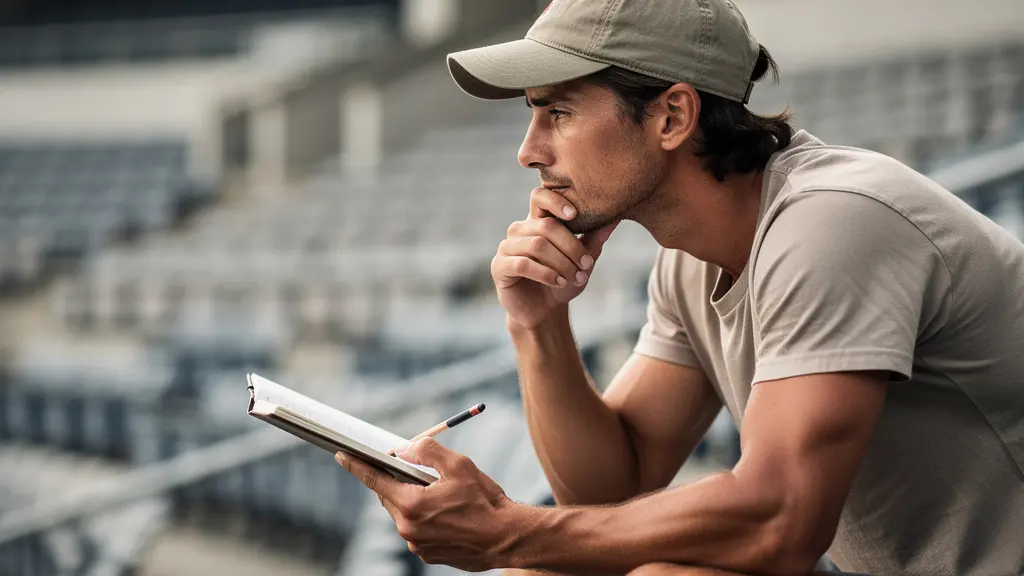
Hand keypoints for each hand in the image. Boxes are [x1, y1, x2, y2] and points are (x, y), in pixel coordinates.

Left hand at [335, 438, 520, 571]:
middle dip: (397, 481)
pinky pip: (418, 531)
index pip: (375, 480)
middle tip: (413, 469)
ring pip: (405, 514)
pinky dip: (426, 518)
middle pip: (390, 497)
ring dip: (415, 500)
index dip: (357, 466)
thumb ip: (427, 451)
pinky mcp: (429, 555)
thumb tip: (406, 449)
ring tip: (442, 494)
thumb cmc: (486, 501)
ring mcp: (417, 545)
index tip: (342, 456)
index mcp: (411, 504)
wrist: (507, 537)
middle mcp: (408, 528)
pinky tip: (449, 513)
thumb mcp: (458, 465)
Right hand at [493, 188, 618, 328]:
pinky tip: (559, 282)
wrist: (546, 311)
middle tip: (586, 264)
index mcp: (538, 221)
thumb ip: (595, 239)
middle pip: (546, 226)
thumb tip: (615, 218)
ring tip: (575, 277)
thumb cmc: (564, 280)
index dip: (556, 201)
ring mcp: (507, 247)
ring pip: (536, 245)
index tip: (574, 215)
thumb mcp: (583, 260)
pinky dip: (545, 273)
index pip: (540, 196)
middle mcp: (520, 230)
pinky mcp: (500, 266)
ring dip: (561, 262)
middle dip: (571, 246)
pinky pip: (522, 264)